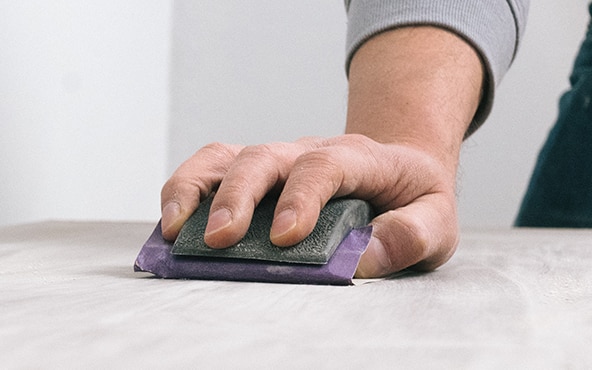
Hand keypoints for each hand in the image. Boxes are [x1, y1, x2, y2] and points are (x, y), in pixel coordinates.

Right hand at [160, 134, 458, 277]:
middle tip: (220, 239)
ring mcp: (280, 159)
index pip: (325, 164)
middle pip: (265, 156)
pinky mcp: (257, 172)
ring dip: (195, 189)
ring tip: (174, 229)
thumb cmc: (414, 197)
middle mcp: (311, 151)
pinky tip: (174, 223)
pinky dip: (186, 190)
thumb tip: (361, 260)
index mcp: (362, 158)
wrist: (399, 167)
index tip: (285, 237)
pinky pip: (213, 168)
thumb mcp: (437, 220)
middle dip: (238, 196)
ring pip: (226, 156)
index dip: (302, 196)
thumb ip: (410, 236)